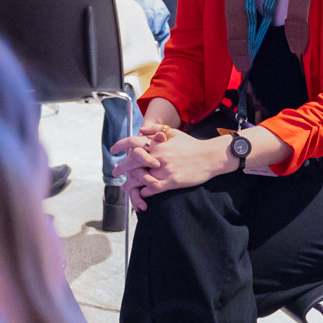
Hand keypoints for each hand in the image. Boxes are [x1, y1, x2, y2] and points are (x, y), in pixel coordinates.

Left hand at [111, 131, 231, 210]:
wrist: (210, 157)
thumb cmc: (192, 145)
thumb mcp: (174, 133)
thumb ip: (156, 131)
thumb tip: (140, 129)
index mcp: (158, 144)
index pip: (133, 143)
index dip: (120, 145)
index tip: (113, 149)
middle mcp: (159, 156)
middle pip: (133, 163)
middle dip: (122, 168)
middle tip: (116, 173)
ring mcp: (164, 170)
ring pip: (141, 178)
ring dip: (131, 184)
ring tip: (126, 188)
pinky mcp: (171, 182)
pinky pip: (152, 188)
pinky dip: (144, 191)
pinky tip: (141, 193)